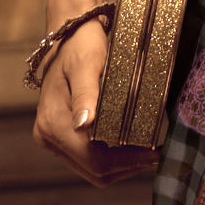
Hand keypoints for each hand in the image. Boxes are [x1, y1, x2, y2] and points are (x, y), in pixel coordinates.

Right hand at [32, 19, 159, 186]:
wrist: (69, 34)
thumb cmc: (81, 44)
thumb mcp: (87, 63)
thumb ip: (86, 93)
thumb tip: (85, 125)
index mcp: (53, 123)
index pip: (92, 158)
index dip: (125, 162)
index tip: (153, 155)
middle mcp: (48, 136)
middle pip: (92, 170)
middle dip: (126, 167)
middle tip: (156, 155)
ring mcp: (52, 138)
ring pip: (90, 168)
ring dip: (120, 166)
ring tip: (148, 152)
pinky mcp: (61, 135)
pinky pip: (87, 158)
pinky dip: (110, 157)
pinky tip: (131, 146)